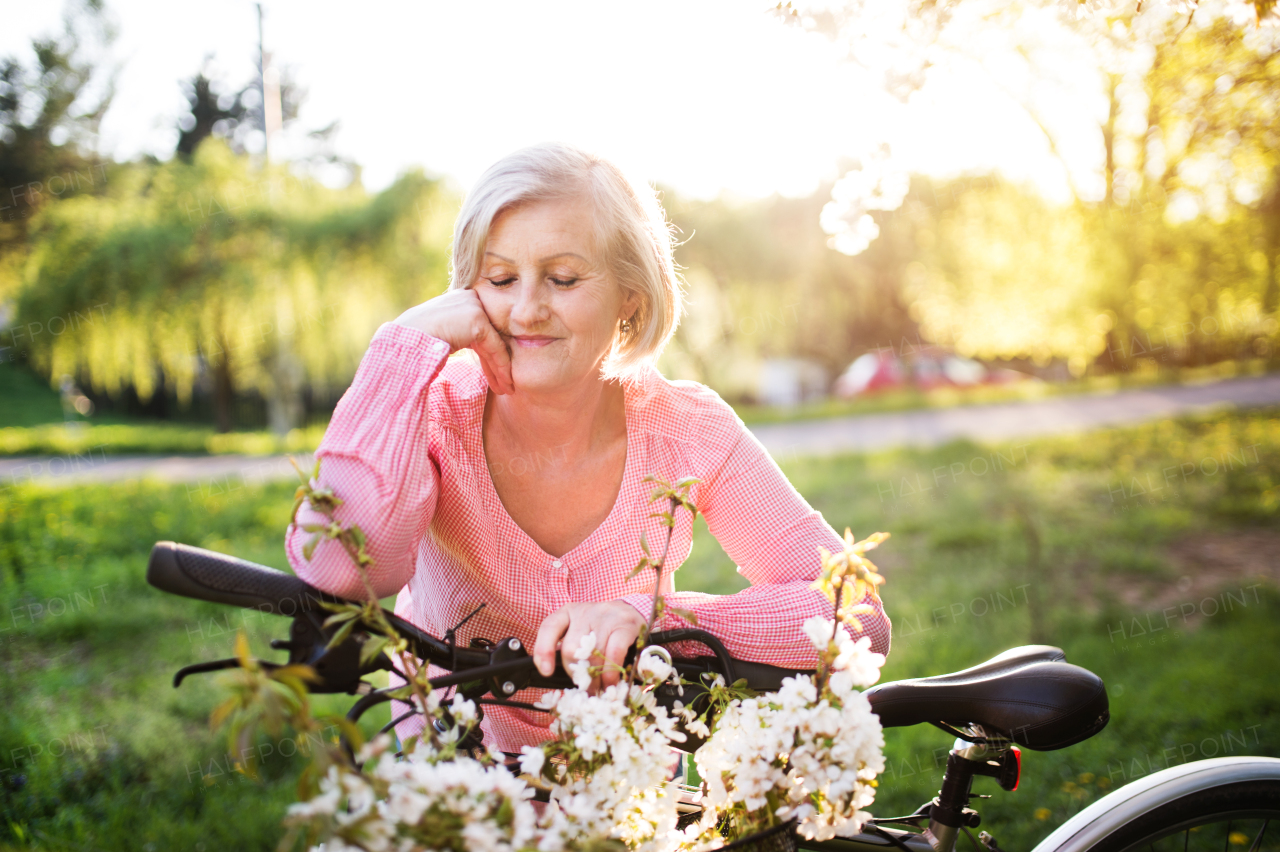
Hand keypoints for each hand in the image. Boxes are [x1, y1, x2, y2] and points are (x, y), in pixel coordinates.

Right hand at [393, 289, 514, 394]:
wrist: (404, 342)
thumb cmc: (415, 342)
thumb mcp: (442, 332)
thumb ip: (458, 332)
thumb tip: (469, 343)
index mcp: (460, 299)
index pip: (482, 328)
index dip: (489, 353)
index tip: (496, 375)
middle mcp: (469, 297)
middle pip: (490, 335)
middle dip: (497, 363)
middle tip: (506, 384)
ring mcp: (474, 306)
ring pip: (495, 342)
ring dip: (501, 369)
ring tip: (507, 389)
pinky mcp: (477, 319)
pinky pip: (495, 347)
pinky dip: (500, 367)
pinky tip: (504, 383)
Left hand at [533, 601, 645, 693]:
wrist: (632, 613)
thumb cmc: (601, 629)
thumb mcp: (581, 632)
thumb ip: (570, 650)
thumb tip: (562, 680)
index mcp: (568, 613)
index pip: (549, 628)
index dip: (544, 651)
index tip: (546, 672)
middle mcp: (584, 612)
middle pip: (571, 648)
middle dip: (577, 674)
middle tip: (585, 689)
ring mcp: (605, 616)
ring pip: (592, 653)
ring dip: (595, 678)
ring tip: (598, 690)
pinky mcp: (625, 624)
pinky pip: (614, 652)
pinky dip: (611, 672)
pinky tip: (611, 682)